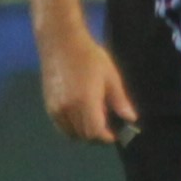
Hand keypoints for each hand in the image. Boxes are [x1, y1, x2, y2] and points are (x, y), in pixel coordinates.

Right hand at [38, 28, 135, 145]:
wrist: (61, 42)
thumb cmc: (89, 56)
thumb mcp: (110, 76)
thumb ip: (120, 100)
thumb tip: (131, 119)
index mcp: (85, 101)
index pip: (95, 132)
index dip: (106, 138)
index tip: (115, 135)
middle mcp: (67, 108)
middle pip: (83, 136)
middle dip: (97, 136)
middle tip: (108, 126)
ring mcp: (55, 108)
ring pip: (71, 134)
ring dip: (84, 133)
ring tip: (95, 117)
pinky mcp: (48, 105)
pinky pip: (62, 126)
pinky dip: (72, 127)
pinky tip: (81, 114)